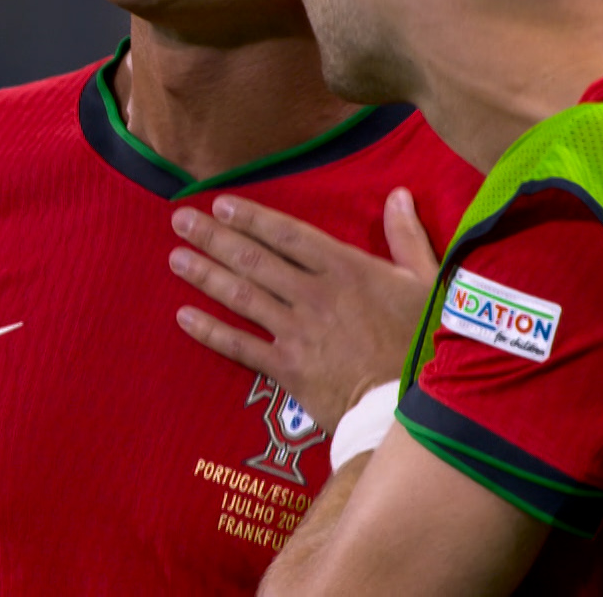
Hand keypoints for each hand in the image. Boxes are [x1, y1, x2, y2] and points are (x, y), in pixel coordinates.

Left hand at [170, 188, 439, 430]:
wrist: (411, 406)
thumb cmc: (425, 342)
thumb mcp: (426, 282)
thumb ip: (407, 237)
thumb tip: (399, 195)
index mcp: (346, 269)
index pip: (288, 235)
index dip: (252, 218)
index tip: (220, 204)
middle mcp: (314, 295)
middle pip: (255, 259)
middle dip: (214, 237)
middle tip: (179, 220)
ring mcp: (297, 332)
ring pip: (243, 296)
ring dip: (206, 275)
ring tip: (176, 257)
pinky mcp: (288, 369)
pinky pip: (241, 346)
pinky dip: (211, 331)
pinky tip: (184, 316)